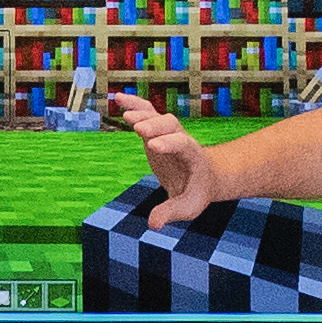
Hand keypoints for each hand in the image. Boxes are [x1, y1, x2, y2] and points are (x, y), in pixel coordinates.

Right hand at [112, 93, 235, 219]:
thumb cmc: (197, 192)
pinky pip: (146, 113)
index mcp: (192, 156)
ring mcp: (167, 133)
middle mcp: (180, 139)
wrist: (203, 176)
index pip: (183, 144)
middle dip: (155, 126)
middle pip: (171, 125)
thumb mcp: (189, 206)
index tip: (153, 146)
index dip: (169, 144)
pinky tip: (118, 98)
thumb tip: (153, 225)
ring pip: (157, 116)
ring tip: (126, 115)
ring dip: (142, 113)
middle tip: (138, 129)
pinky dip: (133, 105)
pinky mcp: (155, 132)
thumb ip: (172, 213)